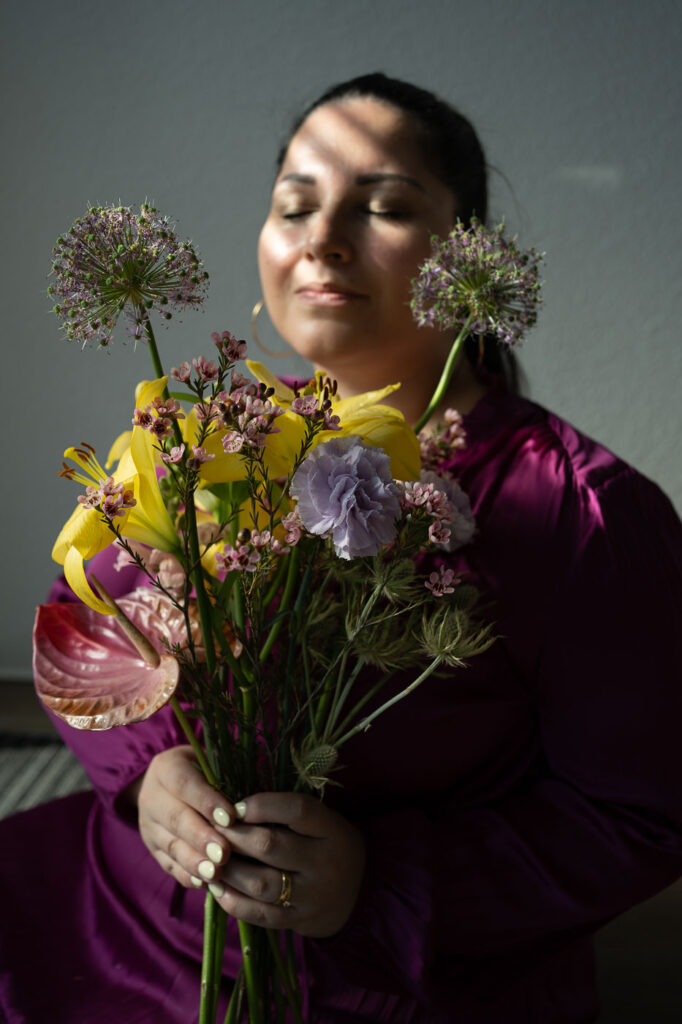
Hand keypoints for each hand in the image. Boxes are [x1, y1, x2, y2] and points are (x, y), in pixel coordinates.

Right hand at [134, 746, 235, 888]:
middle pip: (175, 818)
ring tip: (215, 873)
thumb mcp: (212, 761)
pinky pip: (168, 864)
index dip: (206, 801)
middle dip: (201, 837)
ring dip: (194, 861)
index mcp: (166, 767)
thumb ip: (228, 773)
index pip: (184, 783)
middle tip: (224, 853)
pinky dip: (187, 875)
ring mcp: (149, 825)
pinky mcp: (153, 848)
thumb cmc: (206, 770)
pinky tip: (204, 884)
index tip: (231, 817)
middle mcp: (152, 796)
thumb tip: (252, 796)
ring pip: (170, 844)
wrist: (172, 784)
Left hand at [210, 792, 365, 937]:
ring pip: (261, 882)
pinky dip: (233, 901)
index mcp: (331, 829)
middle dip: (234, 836)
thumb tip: (236, 802)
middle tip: (211, 830)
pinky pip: (260, 915)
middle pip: (271, 845)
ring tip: (209, 859)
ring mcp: (312, 895)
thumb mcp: (324, 822)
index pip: (297, 810)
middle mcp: (324, 862)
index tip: (235, 806)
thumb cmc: (329, 846)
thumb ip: (289, 813)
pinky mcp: (299, 921)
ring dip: (228, 870)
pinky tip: (217, 888)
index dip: (262, 805)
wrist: (360, 893)